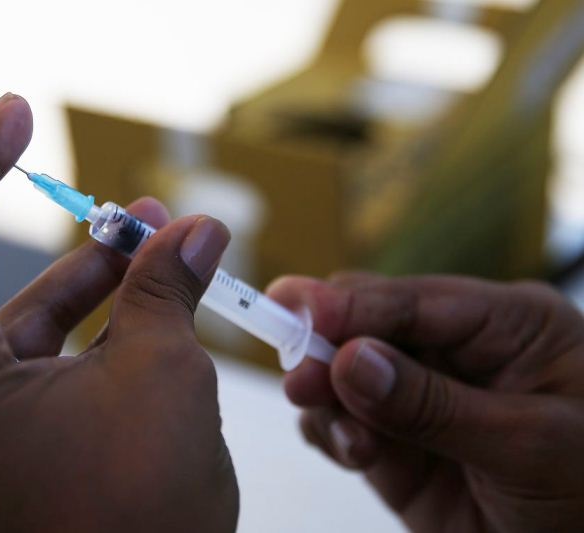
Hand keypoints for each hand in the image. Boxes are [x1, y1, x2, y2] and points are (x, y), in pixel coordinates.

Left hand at [0, 94, 237, 531]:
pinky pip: (17, 349)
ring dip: (64, 264)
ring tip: (141, 226)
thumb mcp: (163, 375)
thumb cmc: (148, 516)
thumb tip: (195, 227)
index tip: (9, 111)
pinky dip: (71, 312)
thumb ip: (168, 285)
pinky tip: (133, 281)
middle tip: (9, 138)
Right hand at [267, 273, 583, 531]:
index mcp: (511, 324)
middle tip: (300, 375)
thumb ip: (435, 404)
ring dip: (328, 397)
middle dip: (329, 345)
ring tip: (348, 440)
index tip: (298, 309)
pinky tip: (353, 453)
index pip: (418, 299)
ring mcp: (422, 395)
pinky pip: (341, 420)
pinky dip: (330, 431)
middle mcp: (460, 350)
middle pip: (370, 322)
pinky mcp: (395, 440)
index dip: (353, 304)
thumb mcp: (527, 446)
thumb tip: (350, 361)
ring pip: (344, 371)